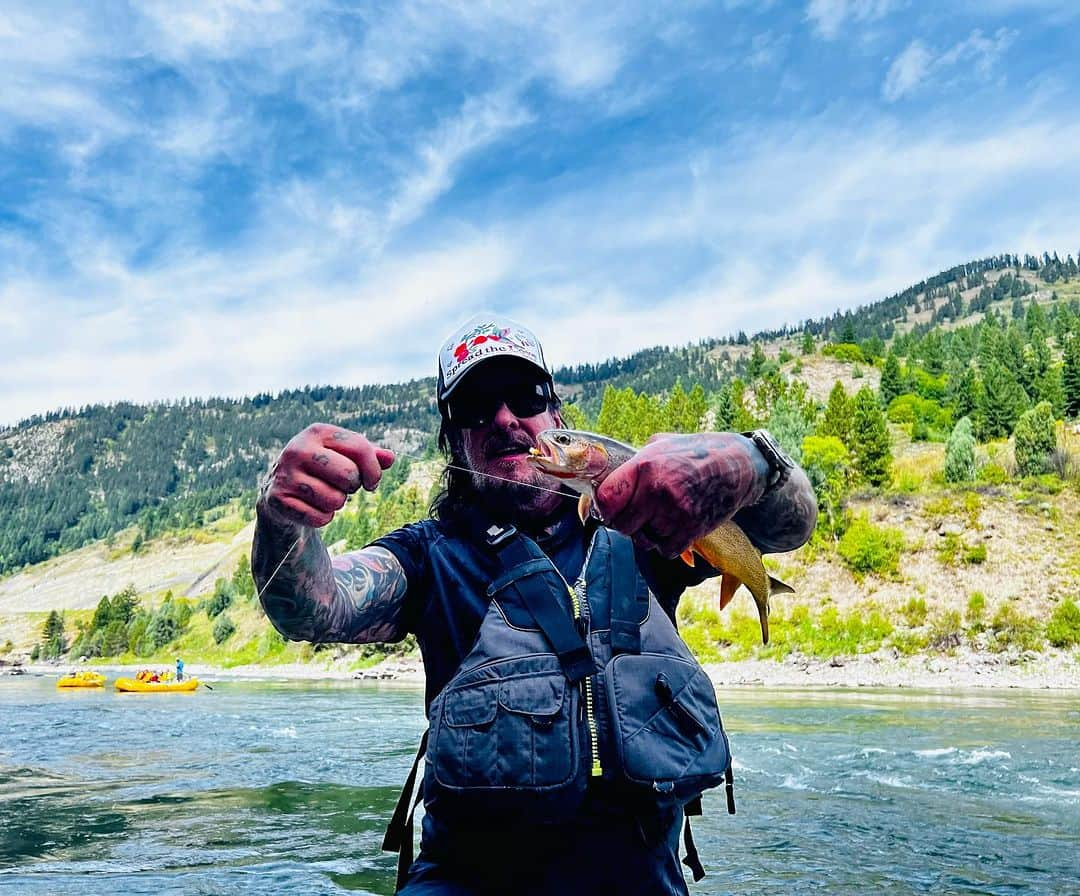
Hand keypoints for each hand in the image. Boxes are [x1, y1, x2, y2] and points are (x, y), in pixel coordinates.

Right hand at [258, 423, 394, 527]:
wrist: (279, 489)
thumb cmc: (322, 469)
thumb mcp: (344, 456)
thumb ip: (370, 455)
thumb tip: (390, 458)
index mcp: (317, 432)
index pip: (360, 448)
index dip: (374, 470)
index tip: (372, 481)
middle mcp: (297, 449)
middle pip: (349, 475)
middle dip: (353, 486)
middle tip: (342, 486)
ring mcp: (284, 474)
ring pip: (335, 499)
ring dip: (337, 503)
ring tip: (324, 494)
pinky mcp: (278, 499)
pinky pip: (320, 518)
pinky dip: (323, 518)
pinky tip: (312, 507)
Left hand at [593, 433, 761, 556]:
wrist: (738, 466)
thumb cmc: (696, 452)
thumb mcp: (661, 444)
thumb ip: (634, 464)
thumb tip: (608, 482)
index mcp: (645, 466)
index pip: (606, 499)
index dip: (604, 506)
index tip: (609, 506)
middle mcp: (658, 491)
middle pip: (621, 525)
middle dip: (624, 523)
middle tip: (635, 515)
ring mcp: (676, 513)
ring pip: (643, 540)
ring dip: (647, 533)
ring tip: (659, 517)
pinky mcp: (692, 530)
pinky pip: (665, 550)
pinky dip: (666, 543)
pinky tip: (673, 526)